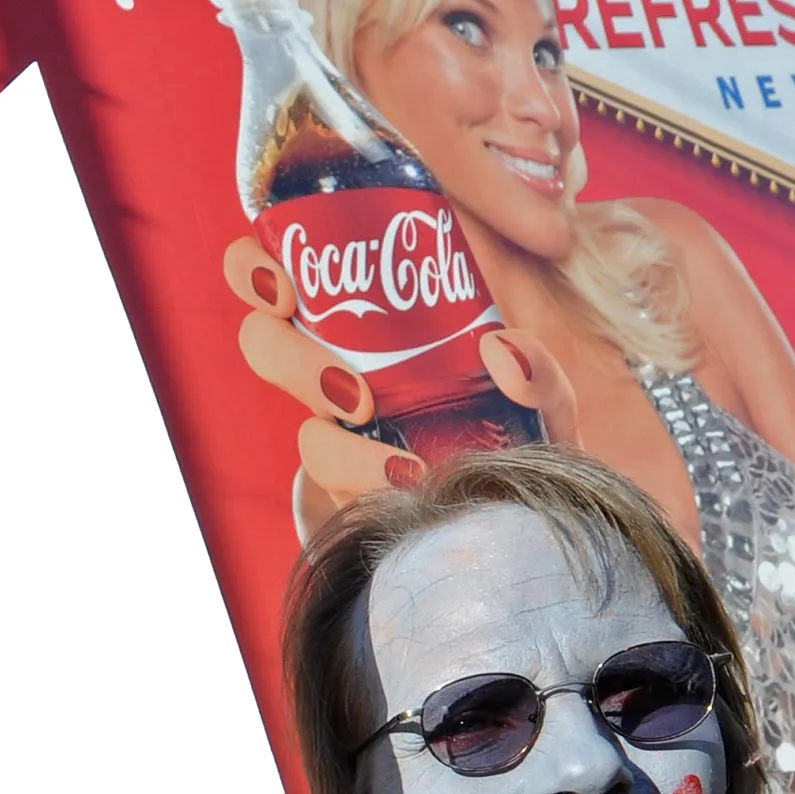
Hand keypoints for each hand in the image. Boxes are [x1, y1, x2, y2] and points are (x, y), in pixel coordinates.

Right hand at [224, 236, 573, 533]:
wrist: (522, 522)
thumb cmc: (517, 440)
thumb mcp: (541, 401)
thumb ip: (539, 372)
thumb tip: (502, 349)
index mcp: (356, 320)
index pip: (275, 275)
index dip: (253, 272)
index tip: (286, 287)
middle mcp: (334, 374)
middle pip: (264, 348)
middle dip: (289, 361)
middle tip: (352, 389)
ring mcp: (344, 442)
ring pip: (303, 433)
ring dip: (340, 443)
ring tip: (395, 458)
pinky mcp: (356, 500)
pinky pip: (336, 494)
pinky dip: (370, 483)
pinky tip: (409, 484)